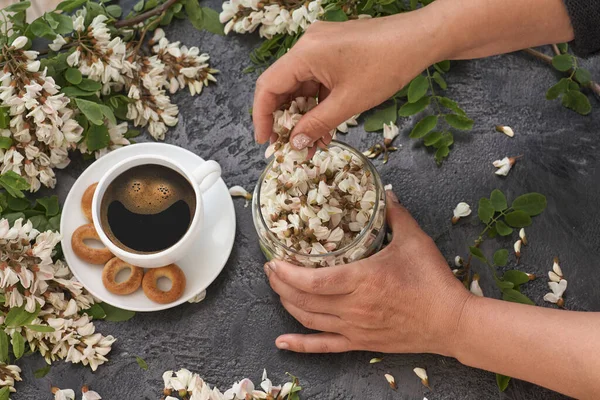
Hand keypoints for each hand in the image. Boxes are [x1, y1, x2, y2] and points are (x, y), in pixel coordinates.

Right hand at [252, 11, 444, 150]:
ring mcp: (320, 46)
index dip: (262, 116)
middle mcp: (307, 45)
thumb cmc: (387, 65)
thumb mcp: (349, 102)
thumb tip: (295, 142)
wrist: (420, 40)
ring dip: (304, 115)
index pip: (268, 86)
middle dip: (285, 119)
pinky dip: (318, 103)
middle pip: (282, 86)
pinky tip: (324, 126)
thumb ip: (316, 124)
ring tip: (312, 143)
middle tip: (289, 146)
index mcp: (305, 53)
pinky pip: (316, 80)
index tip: (265, 141)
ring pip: (301, 86)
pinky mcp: (333, 50)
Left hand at [264, 190, 470, 354]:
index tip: (274, 262)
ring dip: (287, 304)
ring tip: (277, 289)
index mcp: (363, 280)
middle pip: (304, 299)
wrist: (451, 322)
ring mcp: (355, 328)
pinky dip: (301, 345)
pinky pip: (325, 346)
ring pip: (309, 319)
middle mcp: (354, 307)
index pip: (314, 280)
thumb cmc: (433, 281)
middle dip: (281, 285)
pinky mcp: (360, 342)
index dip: (288, 274)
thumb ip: (397, 215)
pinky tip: (282, 342)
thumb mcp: (415, 241)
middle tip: (271, 270)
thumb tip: (386, 193)